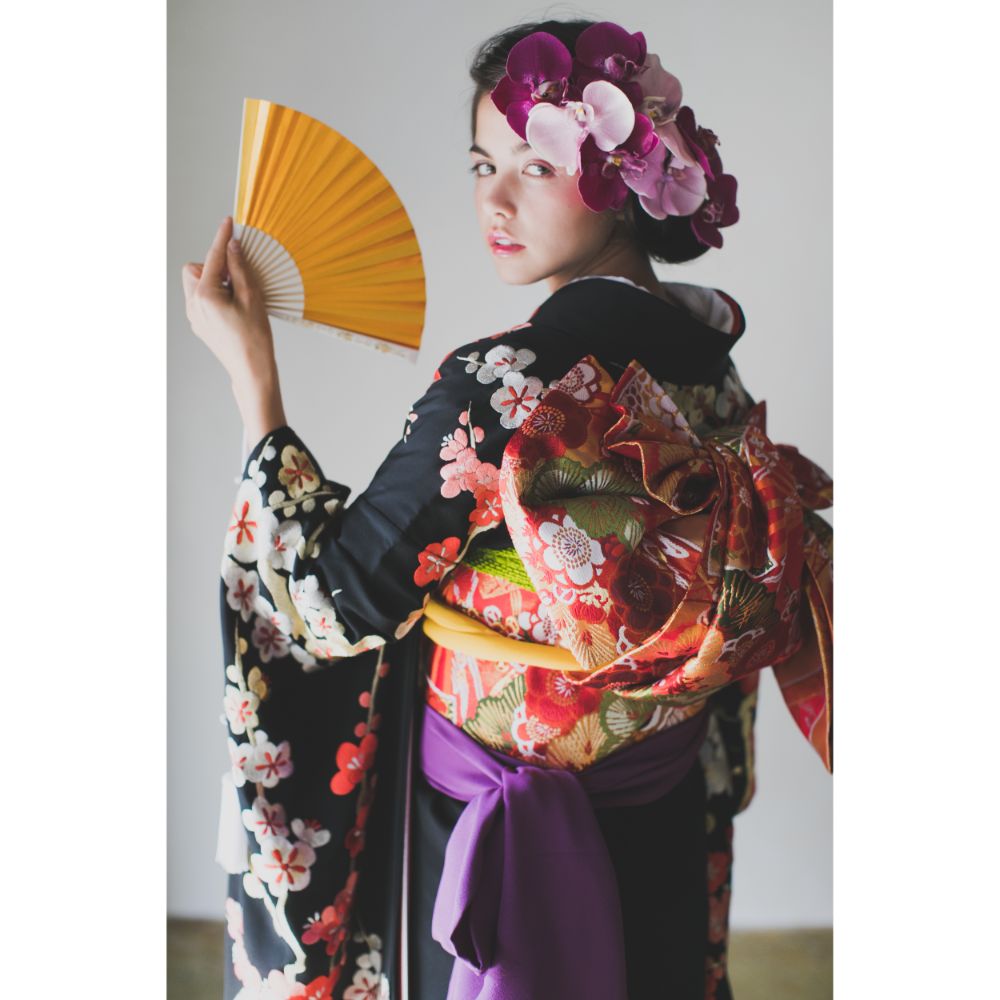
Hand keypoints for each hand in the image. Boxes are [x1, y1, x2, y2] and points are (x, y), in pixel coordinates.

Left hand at [181, 216, 276, 386]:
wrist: (251, 371)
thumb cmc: (255, 339)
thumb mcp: (252, 298)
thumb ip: (239, 269)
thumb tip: (232, 247)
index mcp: (205, 295)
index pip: (213, 258)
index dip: (222, 238)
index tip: (228, 223)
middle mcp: (193, 305)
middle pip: (195, 269)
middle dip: (214, 268)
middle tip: (237, 280)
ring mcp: (194, 317)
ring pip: (196, 285)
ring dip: (214, 282)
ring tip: (237, 297)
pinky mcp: (200, 325)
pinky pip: (201, 300)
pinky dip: (215, 296)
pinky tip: (234, 309)